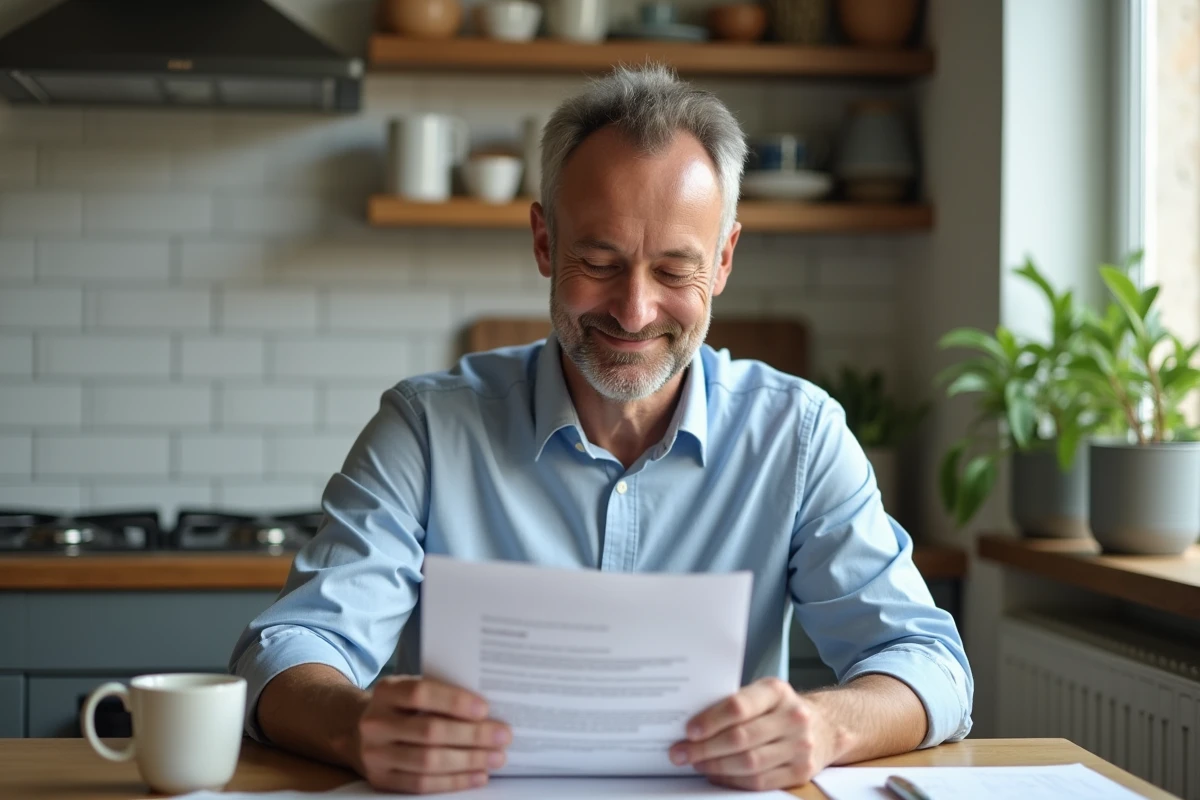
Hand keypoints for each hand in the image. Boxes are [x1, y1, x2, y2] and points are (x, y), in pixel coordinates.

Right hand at [355, 676, 511, 793]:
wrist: (358, 731)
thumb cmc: (401, 707)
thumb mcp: (411, 690)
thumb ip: (439, 693)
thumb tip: (487, 710)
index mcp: (386, 692)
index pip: (420, 693)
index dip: (454, 701)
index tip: (485, 708)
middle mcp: (375, 723)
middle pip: (429, 731)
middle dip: (472, 735)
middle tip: (503, 736)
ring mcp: (375, 754)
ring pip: (427, 762)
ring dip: (468, 761)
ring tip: (496, 757)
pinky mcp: (381, 779)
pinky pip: (422, 784)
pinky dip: (454, 781)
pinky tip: (477, 775)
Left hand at [669, 677, 836, 791]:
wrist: (825, 727)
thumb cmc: (781, 708)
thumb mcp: (763, 693)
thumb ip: (735, 703)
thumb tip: (692, 723)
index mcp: (777, 691)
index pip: (739, 706)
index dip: (710, 720)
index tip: (688, 730)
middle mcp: (792, 717)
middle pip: (740, 738)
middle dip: (705, 748)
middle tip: (680, 752)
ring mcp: (799, 746)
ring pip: (749, 763)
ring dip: (715, 766)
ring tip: (696, 763)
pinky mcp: (800, 771)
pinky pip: (759, 781)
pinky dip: (732, 780)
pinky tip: (716, 775)